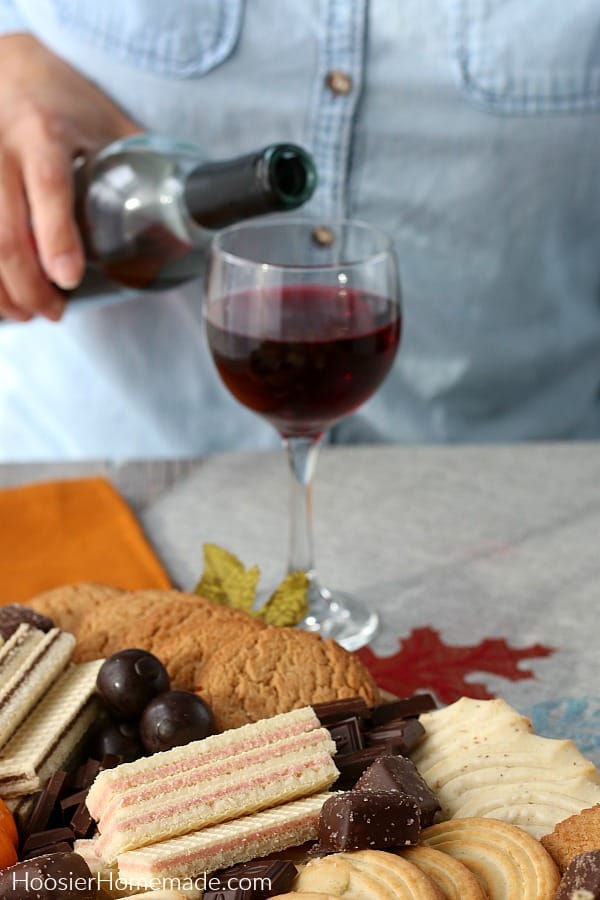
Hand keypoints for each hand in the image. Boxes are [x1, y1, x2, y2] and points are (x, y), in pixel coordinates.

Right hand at [0, 33, 139, 321]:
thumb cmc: (63, 100)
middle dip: (28, 283)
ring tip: (25, 314)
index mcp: (45, 131)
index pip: (49, 185)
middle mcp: (2, 146)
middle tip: (53, 313)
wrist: (4, 65)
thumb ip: (142, 162)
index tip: (69, 279)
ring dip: (0, 287)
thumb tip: (193, 207)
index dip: (57, 236)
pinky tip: (0, 300)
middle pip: (5, 227)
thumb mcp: (105, 121)